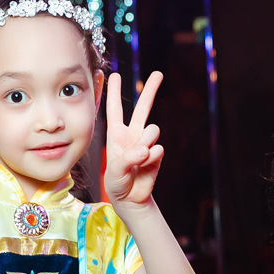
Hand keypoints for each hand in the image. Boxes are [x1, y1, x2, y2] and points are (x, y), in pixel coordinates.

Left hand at [104, 71, 163, 205]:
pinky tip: (145, 167)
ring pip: (153, 130)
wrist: (130, 199)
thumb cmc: (116, 184)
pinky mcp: (157, 154)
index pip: (115, 109)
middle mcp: (132, 135)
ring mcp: (146, 143)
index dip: (114, 92)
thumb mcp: (114, 171)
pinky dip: (151, 159)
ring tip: (139, 157)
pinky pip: (158, 149)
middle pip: (143, 107)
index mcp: (116, 134)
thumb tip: (147, 149)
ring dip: (146, 141)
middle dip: (150, 90)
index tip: (115, 74)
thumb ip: (128, 158)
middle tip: (158, 73)